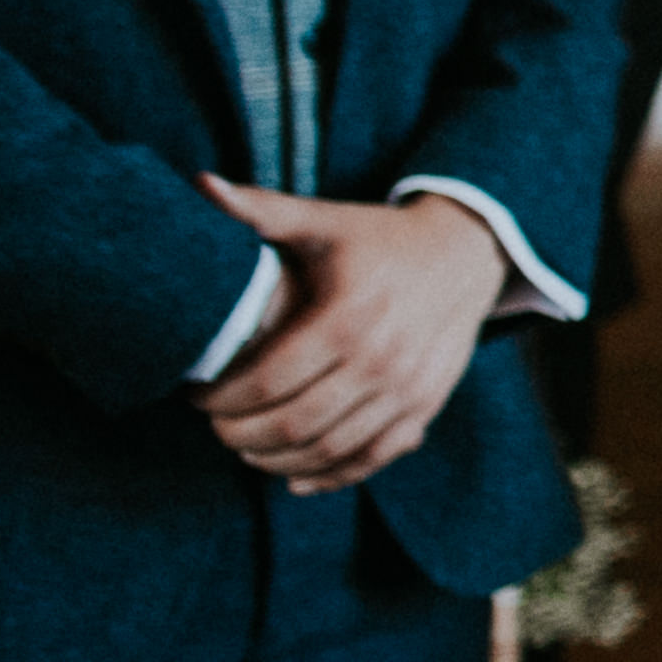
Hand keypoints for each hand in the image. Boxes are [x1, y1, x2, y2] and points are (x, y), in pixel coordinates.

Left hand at [196, 184, 508, 490]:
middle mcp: (382, 361)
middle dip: (237, 434)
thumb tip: (200, 184)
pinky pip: (373, 458)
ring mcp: (408, 390)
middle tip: (214, 425)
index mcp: (347, 317)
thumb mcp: (324, 220)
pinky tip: (294, 477)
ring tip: (243, 447)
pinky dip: (330, 477)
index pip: (266, 381)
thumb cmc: (379, 239)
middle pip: (291, 423)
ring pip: (328, 448)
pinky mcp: (426, 409)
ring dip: (275, 459)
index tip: (195, 396)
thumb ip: (261, 210)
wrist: (467, 253)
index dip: (219, 399)